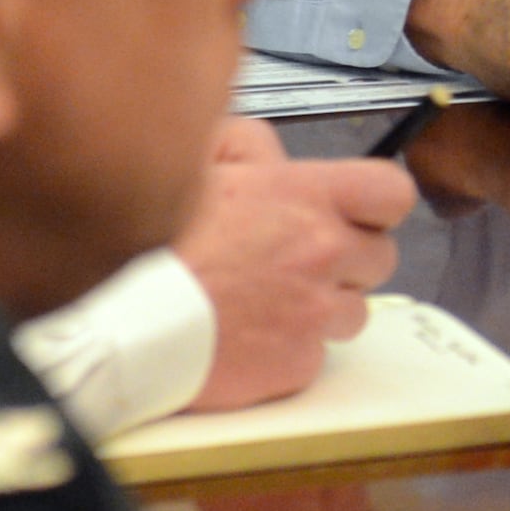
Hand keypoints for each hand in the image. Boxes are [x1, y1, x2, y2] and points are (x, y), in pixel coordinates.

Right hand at [173, 117, 415, 408]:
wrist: (117, 316)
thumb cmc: (150, 237)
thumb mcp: (195, 158)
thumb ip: (248, 146)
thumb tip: (273, 156)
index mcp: (307, 197)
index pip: (392, 194)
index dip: (374, 206)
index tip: (352, 215)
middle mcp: (324, 253)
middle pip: (379, 257)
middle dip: (346, 260)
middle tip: (293, 263)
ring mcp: (315, 313)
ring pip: (352, 312)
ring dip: (320, 308)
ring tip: (262, 303)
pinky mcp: (298, 364)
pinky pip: (315, 355)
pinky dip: (288, 350)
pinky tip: (245, 337)